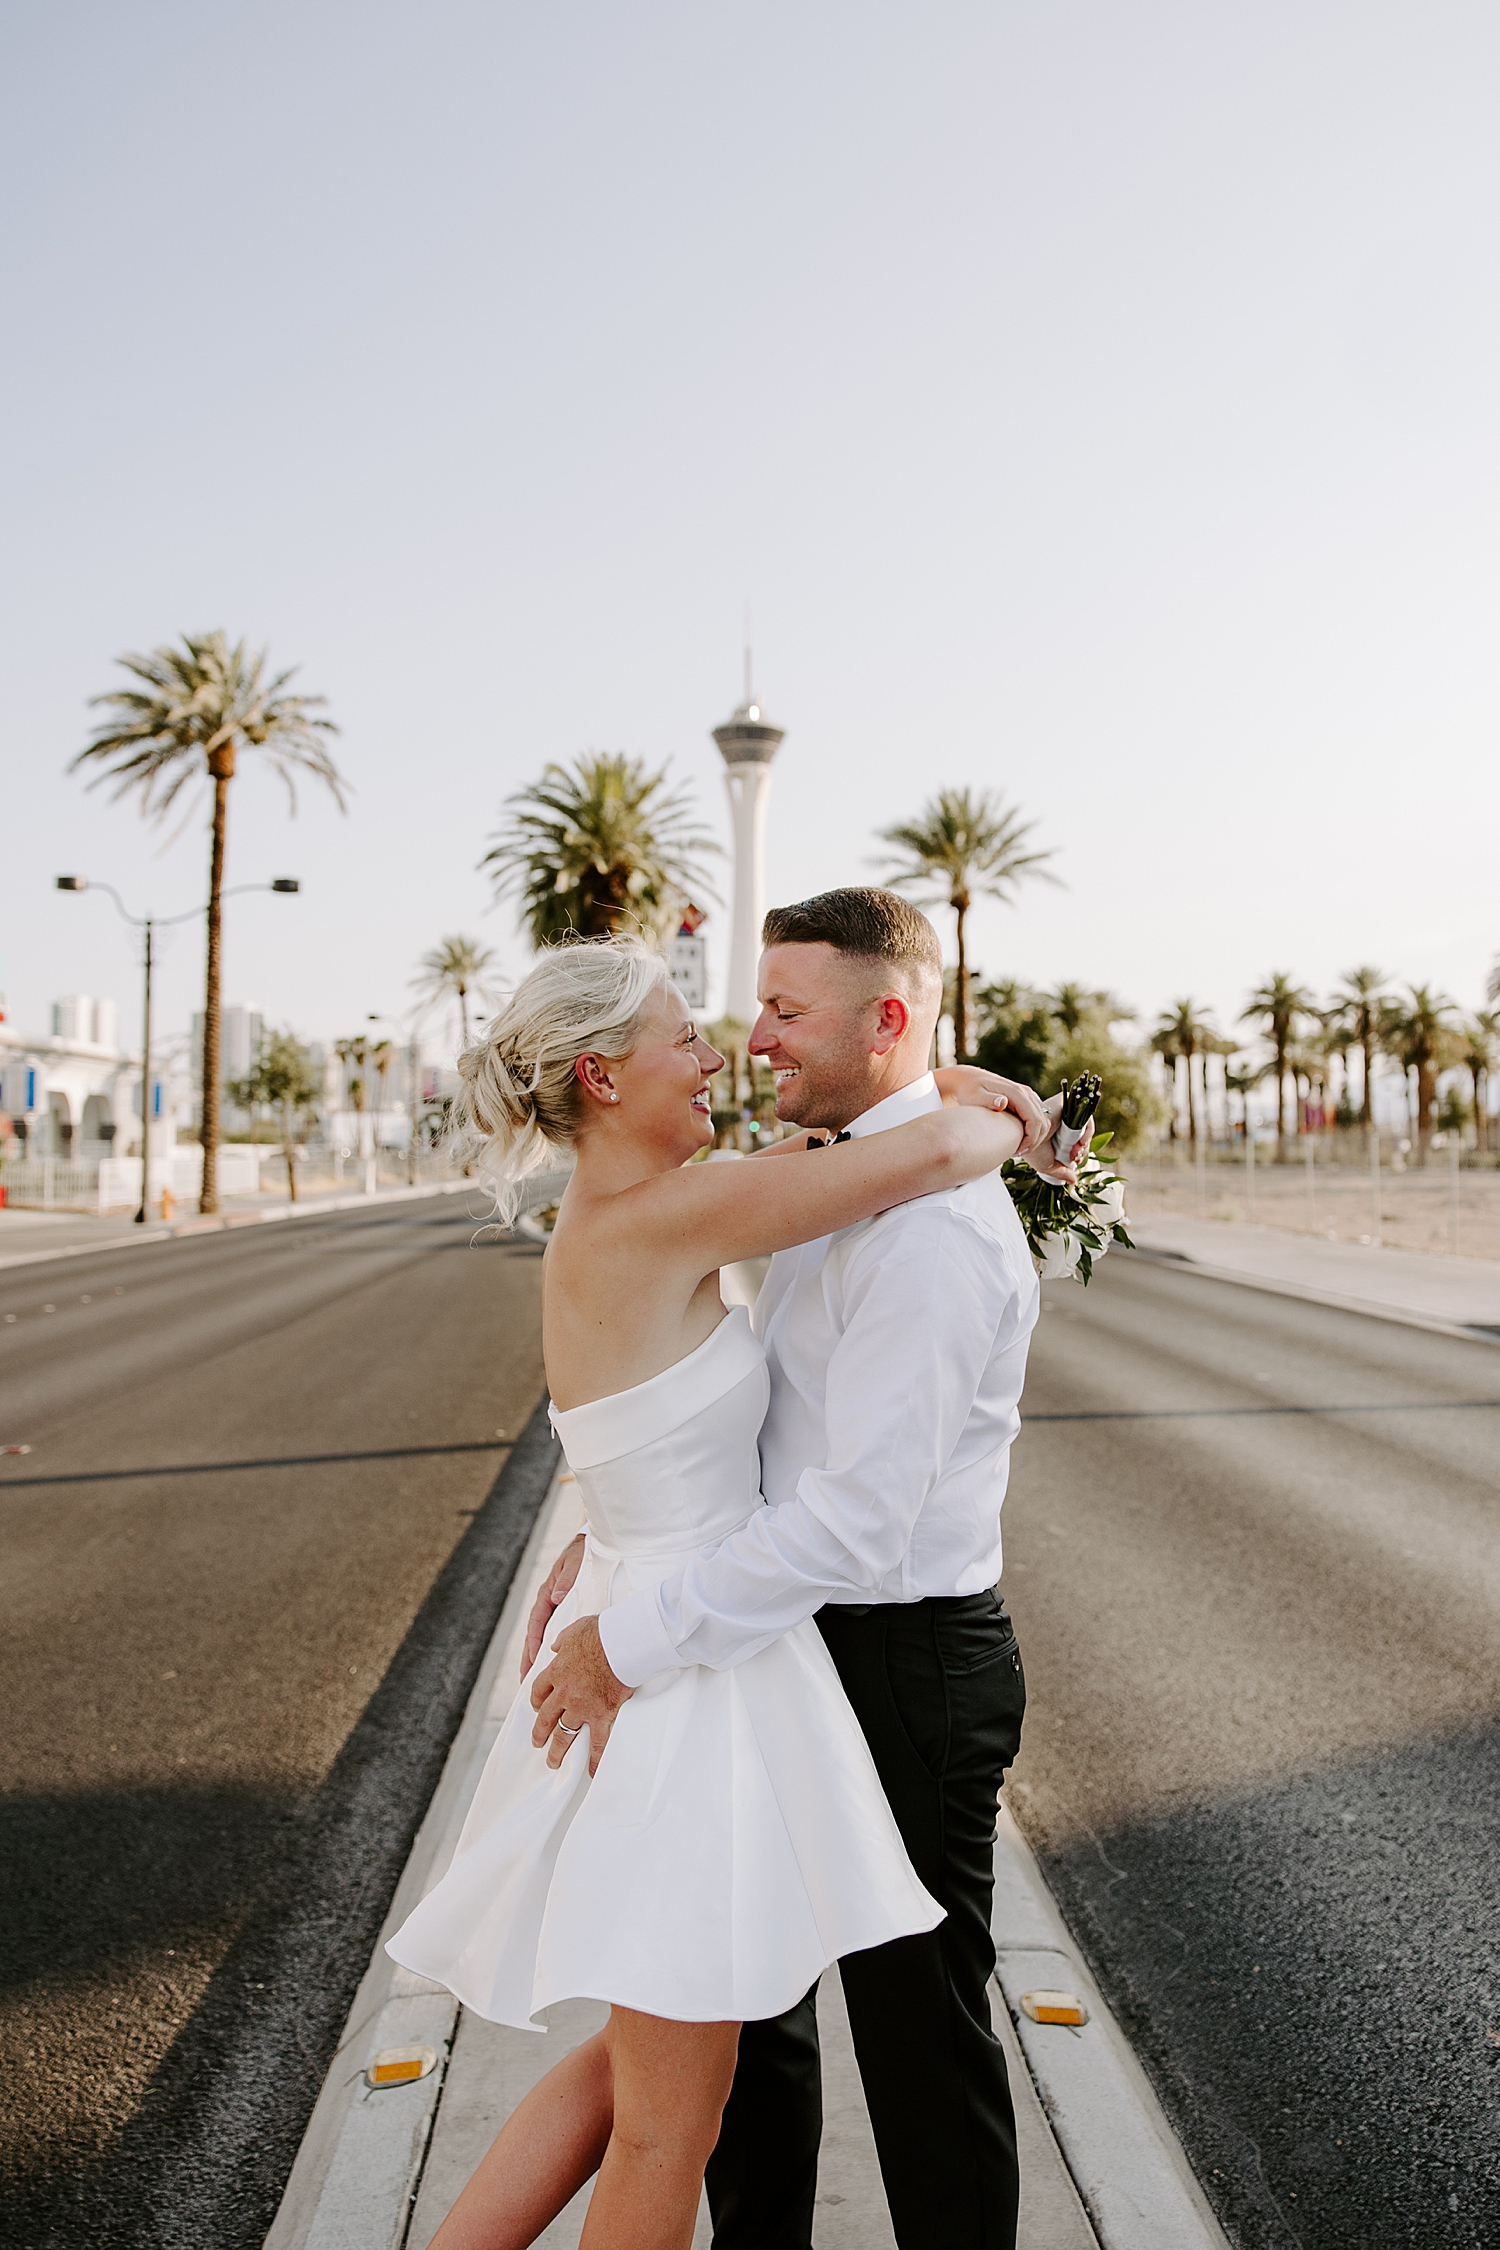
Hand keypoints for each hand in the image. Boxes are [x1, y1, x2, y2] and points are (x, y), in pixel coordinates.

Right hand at [521, 1533, 585, 1676]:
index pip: (537, 1622)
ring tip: (536, 1682)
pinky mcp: (568, 1612)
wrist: (595, 1544)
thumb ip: (566, 1579)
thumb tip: (557, 1597)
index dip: (533, 1643)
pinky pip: (559, 1635)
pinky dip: (555, 1651)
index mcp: (547, 1593)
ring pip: (546, 1638)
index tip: (532, 1662)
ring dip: (540, 1659)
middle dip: (530, 1660)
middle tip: (525, 1682)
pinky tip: (557, 1667)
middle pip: (536, 1636)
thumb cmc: (582, 1553)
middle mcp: (550, 1603)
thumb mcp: (574, 1563)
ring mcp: (558, 1609)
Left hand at [530, 1615, 632, 1775]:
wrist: (620, 1643)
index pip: (539, 1690)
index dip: (536, 1700)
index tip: (537, 1707)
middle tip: (537, 1742)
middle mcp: (564, 1693)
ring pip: (564, 1734)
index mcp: (556, 1672)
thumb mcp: (573, 1630)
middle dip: (539, 1732)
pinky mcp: (601, 1716)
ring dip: (557, 1750)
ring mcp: (581, 1707)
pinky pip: (597, 1743)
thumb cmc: (600, 1633)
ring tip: (553, 1761)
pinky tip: (592, 1771)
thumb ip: (562, 1641)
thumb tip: (556, 1645)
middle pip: (546, 1717)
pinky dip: (594, 1759)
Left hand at [934, 1066, 1050, 1152]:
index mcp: (1016, 1092)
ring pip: (1043, 1121)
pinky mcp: (1026, 1100)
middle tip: (1016, 1153)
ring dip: (1034, 1138)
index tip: (1017, 1151)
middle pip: (1042, 1123)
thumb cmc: (969, 1090)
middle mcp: (1026, 1093)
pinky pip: (1037, 1118)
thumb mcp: (974, 1096)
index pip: (1035, 1120)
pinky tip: (1018, 1139)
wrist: (969, 1080)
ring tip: (1017, 1149)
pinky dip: (1033, 1132)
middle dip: (1033, 1142)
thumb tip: (1003, 1102)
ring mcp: (1028, 1096)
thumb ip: (987, 1100)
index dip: (1030, 1139)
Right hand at [1021, 1092, 1079, 1185]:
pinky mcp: (1067, 1105)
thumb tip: (1073, 1181)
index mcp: (1059, 1135)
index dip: (1079, 1153)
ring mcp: (1065, 1113)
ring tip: (1074, 1152)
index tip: (1073, 1160)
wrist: (1025, 1138)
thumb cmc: (1031, 1150)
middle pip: (1083, 1135)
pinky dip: (1086, 1132)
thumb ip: (1061, 1172)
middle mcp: (1063, 1123)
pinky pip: (1085, 1118)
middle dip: (1082, 1150)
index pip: (1077, 1142)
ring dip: (1084, 1144)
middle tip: (1074, 1157)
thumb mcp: (1048, 1165)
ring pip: (1085, 1128)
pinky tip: (1079, 1143)